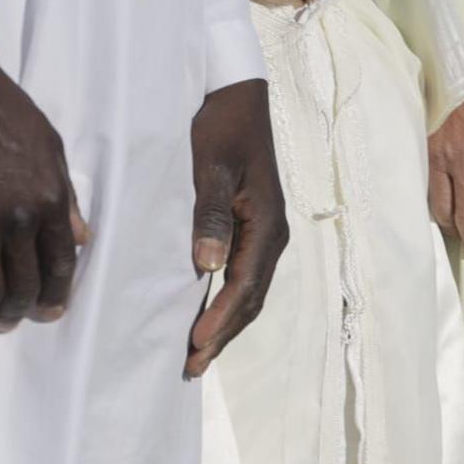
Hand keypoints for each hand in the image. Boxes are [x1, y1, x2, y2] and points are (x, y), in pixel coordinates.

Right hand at [0, 51, 88, 337]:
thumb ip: (67, 196)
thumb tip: (81, 238)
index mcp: (51, 199)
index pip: (60, 264)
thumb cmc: (5, 112)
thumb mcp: (52, 148)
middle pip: (23, 284)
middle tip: (9, 325)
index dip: (55, 296)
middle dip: (18, 314)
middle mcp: (18, 218)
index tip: (49, 313)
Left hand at [186, 79, 289, 379]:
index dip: (221, 319)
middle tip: (192, 366)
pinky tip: (207, 315)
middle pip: (251, 298)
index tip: (195, 345)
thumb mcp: (212, 167)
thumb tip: (210, 266)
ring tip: (198, 353)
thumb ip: (211, 215)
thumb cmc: (221, 128)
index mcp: (267, 223)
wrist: (237, 97)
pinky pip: (244, 276)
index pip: (245, 285)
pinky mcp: (253, 228)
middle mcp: (272, 234)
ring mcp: (265, 232)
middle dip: (223, 334)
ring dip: (226, 324)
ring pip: (249, 291)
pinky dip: (227, 302)